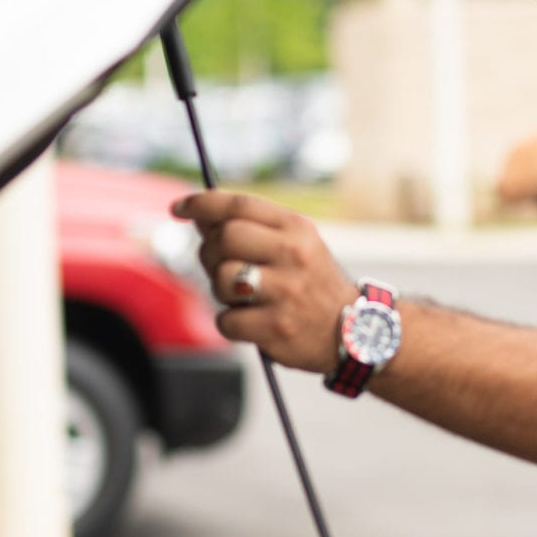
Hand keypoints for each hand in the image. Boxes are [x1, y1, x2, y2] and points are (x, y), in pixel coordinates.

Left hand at [174, 189, 355, 374]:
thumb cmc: (313, 285)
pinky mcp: (276, 328)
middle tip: (219, 265)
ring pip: (222, 279)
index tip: (179, 208)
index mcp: (297, 229)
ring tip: (242, 297)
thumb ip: (253, 229)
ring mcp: (285, 292)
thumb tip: (200, 217)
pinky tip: (251, 322)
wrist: (357, 333)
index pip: (239, 205)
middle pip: (224, 238)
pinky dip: (230, 323)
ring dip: (221, 290)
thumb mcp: (296, 246)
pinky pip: (226, 320)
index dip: (202, 203)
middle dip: (210, 251)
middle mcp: (293, 255)